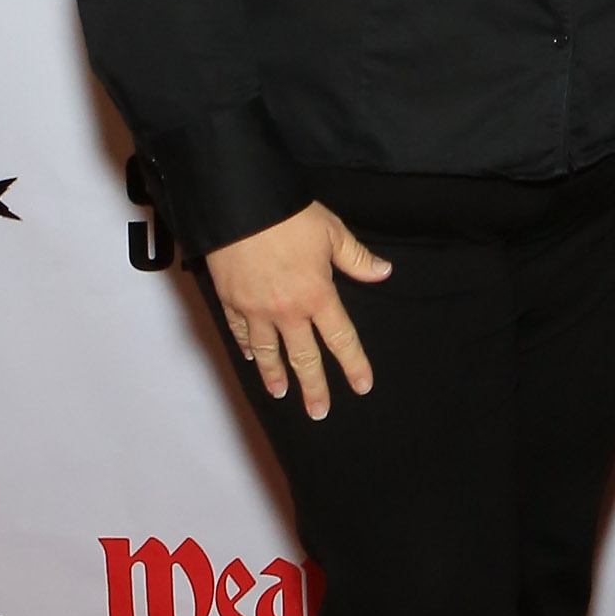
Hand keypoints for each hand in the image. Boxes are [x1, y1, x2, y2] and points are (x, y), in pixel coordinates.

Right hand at [207, 202, 391, 420]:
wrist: (239, 204)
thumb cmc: (288, 215)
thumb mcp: (332, 232)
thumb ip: (357, 258)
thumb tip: (383, 272)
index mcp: (318, 294)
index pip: (341, 338)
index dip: (353, 364)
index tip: (362, 386)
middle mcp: (287, 310)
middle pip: (304, 357)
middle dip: (313, 387)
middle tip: (319, 411)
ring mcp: (256, 309)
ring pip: (268, 352)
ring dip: (275, 375)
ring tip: (280, 394)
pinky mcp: (231, 300)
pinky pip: (240, 331)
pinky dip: (246, 347)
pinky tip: (251, 358)